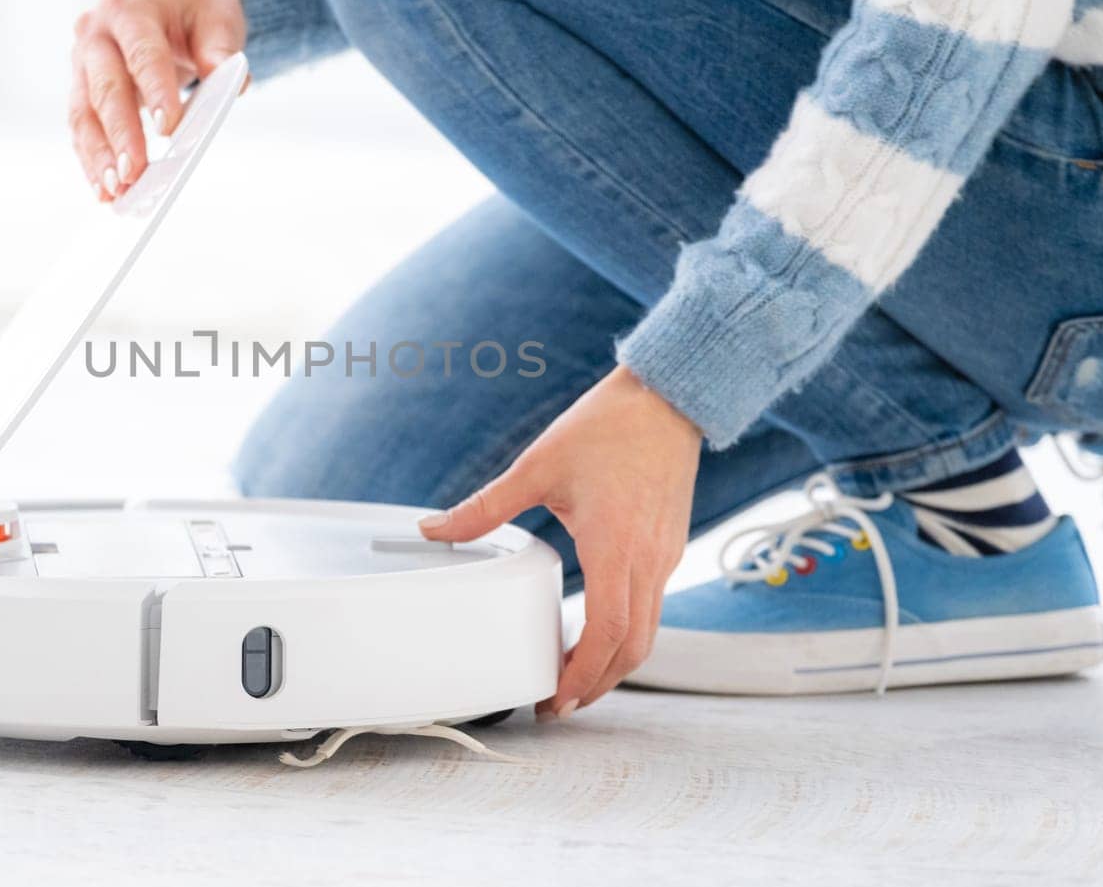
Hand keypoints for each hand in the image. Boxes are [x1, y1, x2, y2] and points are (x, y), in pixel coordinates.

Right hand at [69, 0, 246, 200]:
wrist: (173, 0)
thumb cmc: (197, 10)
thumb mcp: (218, 18)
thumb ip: (221, 51)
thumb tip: (232, 87)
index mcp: (130, 6)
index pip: (142, 54)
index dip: (155, 91)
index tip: (168, 130)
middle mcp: (96, 30)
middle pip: (105, 87)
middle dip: (120, 134)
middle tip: (133, 173)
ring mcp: (82, 59)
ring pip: (84, 112)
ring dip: (98, 156)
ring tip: (113, 191)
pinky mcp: (80, 86)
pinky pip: (82, 126)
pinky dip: (91, 158)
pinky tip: (103, 188)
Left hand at [419, 365, 701, 715]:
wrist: (668, 398)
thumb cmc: (608, 427)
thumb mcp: (537, 465)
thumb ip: (485, 507)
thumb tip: (434, 528)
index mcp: (614, 545)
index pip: (606, 633)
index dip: (581, 675)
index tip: (555, 699)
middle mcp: (647, 559)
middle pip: (632, 648)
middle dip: (596, 685)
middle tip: (558, 705)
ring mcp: (664, 555)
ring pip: (647, 632)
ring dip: (613, 663)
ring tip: (574, 679)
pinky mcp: (669, 546)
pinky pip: (651, 606)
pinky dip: (625, 632)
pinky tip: (595, 630)